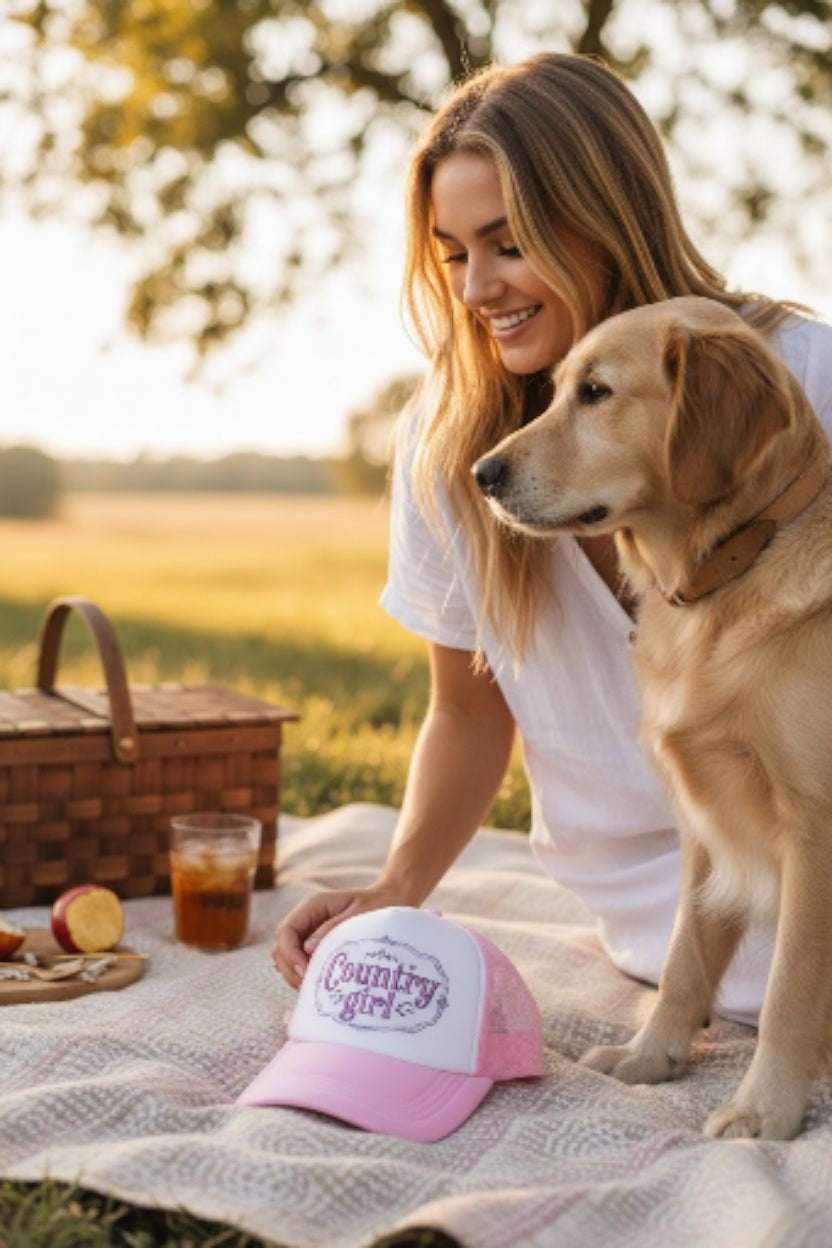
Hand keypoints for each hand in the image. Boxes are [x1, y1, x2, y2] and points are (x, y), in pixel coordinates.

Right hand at [272, 885, 404, 988]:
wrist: (393, 900)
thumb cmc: (378, 905)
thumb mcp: (360, 914)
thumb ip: (334, 929)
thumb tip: (309, 949)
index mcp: (312, 905)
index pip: (286, 931)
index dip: (290, 954)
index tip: (306, 972)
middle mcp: (306, 917)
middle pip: (281, 947)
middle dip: (290, 969)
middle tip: (310, 988)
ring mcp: (309, 931)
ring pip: (287, 957)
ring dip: (295, 974)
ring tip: (315, 989)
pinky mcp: (315, 944)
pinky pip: (300, 962)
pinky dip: (304, 974)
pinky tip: (319, 984)